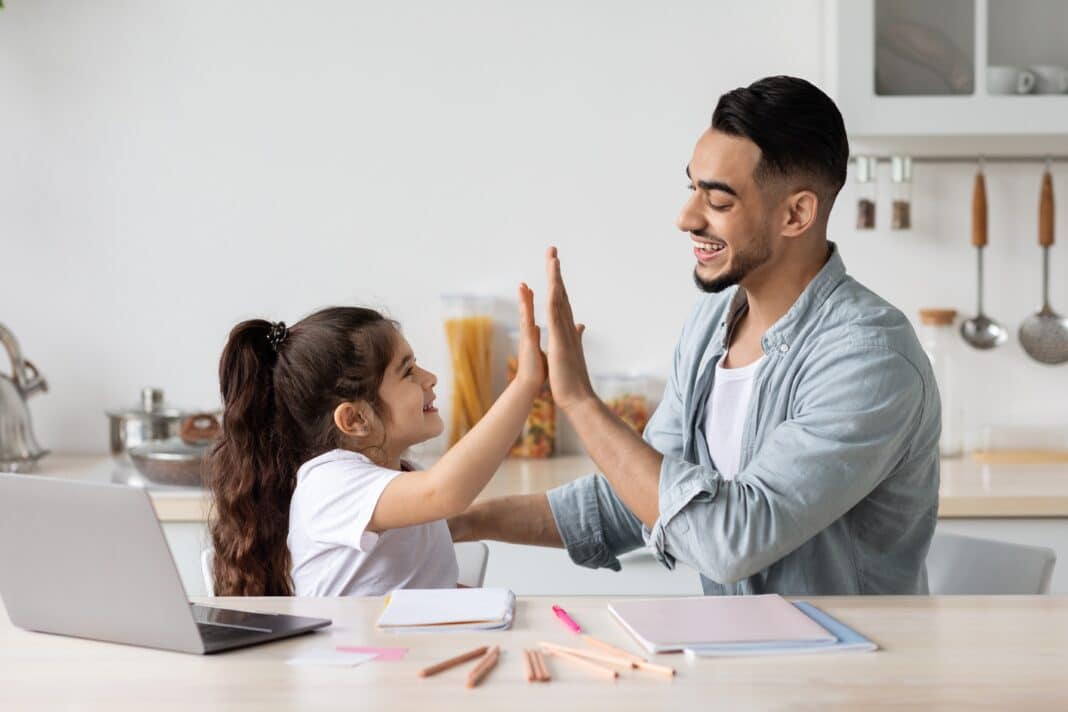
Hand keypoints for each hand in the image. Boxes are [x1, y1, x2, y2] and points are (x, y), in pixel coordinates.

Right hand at [513, 282, 545, 392]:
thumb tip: (545, 332)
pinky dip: (527, 314)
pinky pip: (527, 325)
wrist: (529, 387)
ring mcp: (527, 339)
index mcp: (533, 336)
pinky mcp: (528, 344)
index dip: (532, 302)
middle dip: (525, 296)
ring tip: (522, 286)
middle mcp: (528, 335)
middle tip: (524, 283)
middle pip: (527, 311)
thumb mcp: (545, 352)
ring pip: (525, 315)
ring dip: (524, 300)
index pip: (532, 315)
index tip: (531, 290)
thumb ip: (545, 340)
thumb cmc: (537, 372)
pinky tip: (527, 307)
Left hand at [544, 246, 592, 410]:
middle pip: (561, 293)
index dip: (557, 282)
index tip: (553, 265)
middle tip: (552, 250)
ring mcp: (565, 333)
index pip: (561, 301)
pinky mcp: (560, 341)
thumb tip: (581, 326)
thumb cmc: (572, 380)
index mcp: (567, 330)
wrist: (579, 398)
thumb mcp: (571, 353)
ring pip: (559, 299)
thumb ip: (576, 336)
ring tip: (552, 258)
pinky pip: (556, 316)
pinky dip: (554, 299)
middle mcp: (568, 327)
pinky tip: (551, 285)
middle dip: (555, 271)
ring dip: (555, 278)